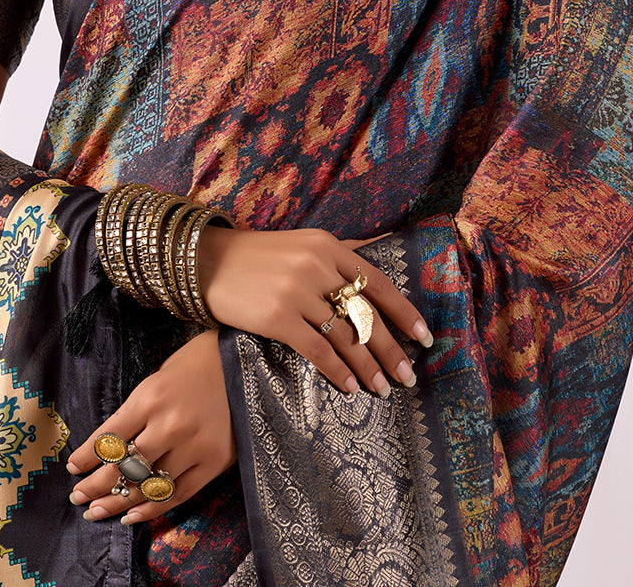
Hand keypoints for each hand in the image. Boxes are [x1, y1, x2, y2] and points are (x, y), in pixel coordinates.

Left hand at [66, 328, 235, 524]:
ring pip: (147, 486)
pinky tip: (130, 516)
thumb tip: (107, 448)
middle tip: (77, 498)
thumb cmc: (194, 364)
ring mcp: (193, 446)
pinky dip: (151, 510)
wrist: (243, 362)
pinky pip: (177, 494)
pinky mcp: (214, 462)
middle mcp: (169, 425)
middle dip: (94, 486)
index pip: (109, 438)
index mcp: (150, 398)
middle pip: (123, 467)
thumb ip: (135, 412)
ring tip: (96, 512)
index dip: (87, 458)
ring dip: (117, 502)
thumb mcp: (157, 377)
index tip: (72, 470)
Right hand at [196, 226, 433, 397]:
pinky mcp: (277, 316)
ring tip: (383, 389)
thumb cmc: (259, 256)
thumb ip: (338, 254)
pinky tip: (349, 386)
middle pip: (366, 315)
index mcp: (328, 246)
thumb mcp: (303, 243)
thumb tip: (378, 250)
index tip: (424, 338)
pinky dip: (338, 370)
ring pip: (346, 336)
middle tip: (408, 377)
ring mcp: (297, 291)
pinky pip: (317, 350)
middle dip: (391, 350)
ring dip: (368, 367)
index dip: (404, 313)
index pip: (379, 283)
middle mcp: (317, 266)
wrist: (208, 261)